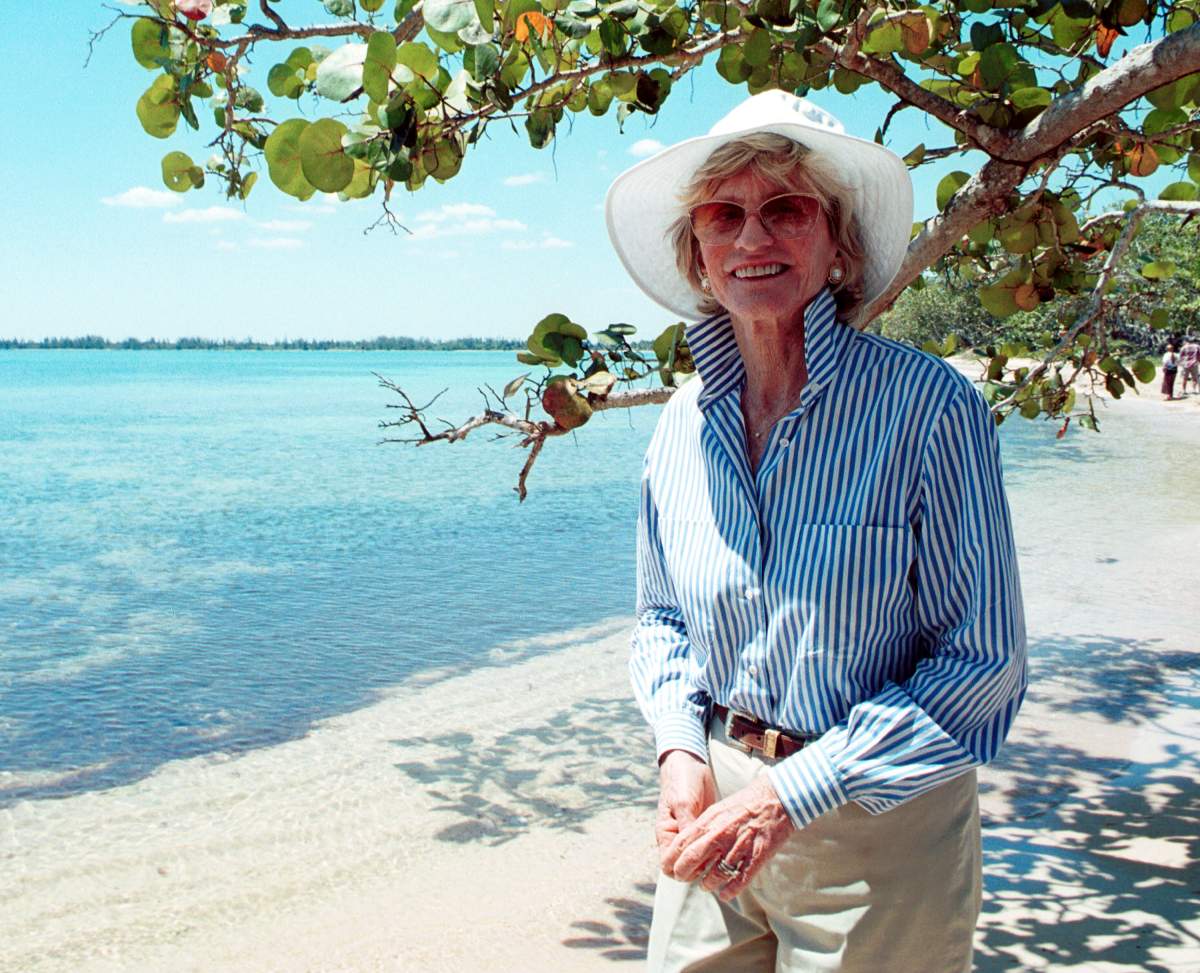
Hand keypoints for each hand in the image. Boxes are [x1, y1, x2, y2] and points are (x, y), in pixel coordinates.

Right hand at [655, 749, 716, 873]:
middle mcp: (677, 838)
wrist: (691, 763)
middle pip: (685, 867)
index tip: (700, 865)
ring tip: (726, 858)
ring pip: (699, 860)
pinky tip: (730, 849)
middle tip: (716, 863)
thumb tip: (692, 855)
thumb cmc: (682, 782)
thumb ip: (687, 828)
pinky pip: (709, 847)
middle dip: (699, 870)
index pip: (668, 865)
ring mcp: (691, 834)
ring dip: (709, 862)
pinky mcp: (704, 829)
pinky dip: (716, 851)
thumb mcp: (684, 804)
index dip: (682, 871)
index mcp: (666, 834)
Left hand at [662, 774, 793, 901]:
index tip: (671, 868)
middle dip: (683, 874)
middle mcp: (720, 835)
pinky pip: (739, 880)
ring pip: (715, 875)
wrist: (776, 798)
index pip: (681, 845)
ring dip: (707, 884)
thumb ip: (701, 827)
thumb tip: (685, 845)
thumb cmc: (744, 804)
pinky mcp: (756, 857)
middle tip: (683, 879)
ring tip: (706, 886)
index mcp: (709, 822)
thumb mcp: (717, 810)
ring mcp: (738, 847)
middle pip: (692, 860)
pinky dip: (729, 891)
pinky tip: (725, 894)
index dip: (672, 860)